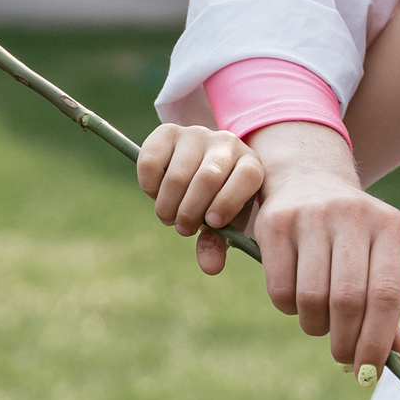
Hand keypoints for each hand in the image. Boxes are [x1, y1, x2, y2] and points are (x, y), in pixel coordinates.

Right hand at [135, 125, 263, 274]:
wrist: (199, 165)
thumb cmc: (218, 200)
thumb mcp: (224, 222)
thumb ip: (217, 243)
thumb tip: (210, 267)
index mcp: (250, 165)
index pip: (247, 178)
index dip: (228, 203)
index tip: (212, 224)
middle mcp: (227, 143)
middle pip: (207, 179)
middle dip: (190, 212)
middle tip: (183, 228)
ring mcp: (197, 134)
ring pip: (178, 174)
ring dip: (168, 205)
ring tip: (169, 216)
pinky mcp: (167, 131)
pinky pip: (151, 161)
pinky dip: (149, 186)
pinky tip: (155, 194)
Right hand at [247, 122, 399, 372]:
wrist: (307, 180)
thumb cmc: (351, 235)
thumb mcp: (378, 256)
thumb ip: (387, 304)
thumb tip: (399, 356)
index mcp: (390, 226)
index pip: (387, 294)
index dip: (378, 340)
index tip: (370, 373)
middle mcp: (353, 215)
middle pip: (349, 300)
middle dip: (346, 342)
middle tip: (344, 358)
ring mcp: (312, 216)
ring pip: (313, 299)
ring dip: (316, 327)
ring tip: (321, 324)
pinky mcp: (276, 223)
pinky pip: (281, 290)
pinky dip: (289, 310)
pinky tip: (297, 303)